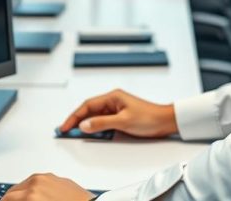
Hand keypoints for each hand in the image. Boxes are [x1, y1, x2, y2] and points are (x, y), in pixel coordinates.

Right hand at [5, 173, 93, 199]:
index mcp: (30, 195)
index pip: (6, 200)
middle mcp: (37, 183)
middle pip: (12, 193)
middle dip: (10, 200)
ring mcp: (48, 178)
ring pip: (25, 186)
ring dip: (21, 195)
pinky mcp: (58, 178)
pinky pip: (39, 183)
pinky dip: (33, 191)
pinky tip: (38, 199)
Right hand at [59, 89, 177, 137]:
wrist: (166, 122)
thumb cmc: (149, 118)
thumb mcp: (123, 122)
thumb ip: (102, 123)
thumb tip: (84, 124)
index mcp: (113, 97)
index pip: (87, 105)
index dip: (74, 116)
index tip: (64, 126)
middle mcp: (113, 100)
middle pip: (89, 110)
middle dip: (76, 120)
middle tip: (64, 130)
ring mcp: (116, 108)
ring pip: (95, 116)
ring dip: (85, 124)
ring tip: (73, 132)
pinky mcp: (120, 116)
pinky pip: (103, 121)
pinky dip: (94, 127)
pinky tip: (90, 132)